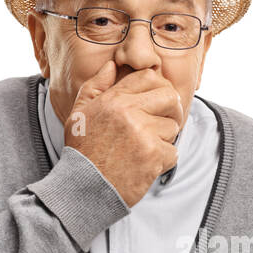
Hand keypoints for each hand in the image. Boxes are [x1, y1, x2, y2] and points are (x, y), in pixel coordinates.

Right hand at [66, 60, 183, 206]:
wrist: (83, 187)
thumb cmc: (82, 151)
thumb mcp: (80, 113)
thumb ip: (96, 86)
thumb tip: (113, 65)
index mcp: (113, 99)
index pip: (149, 77)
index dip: (159, 87)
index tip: (158, 101)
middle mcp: (129, 112)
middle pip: (170, 98)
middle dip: (171, 110)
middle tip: (163, 123)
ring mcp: (143, 133)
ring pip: (173, 127)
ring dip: (164, 140)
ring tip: (144, 149)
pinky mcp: (153, 155)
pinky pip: (173, 152)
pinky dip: (163, 161)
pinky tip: (145, 165)